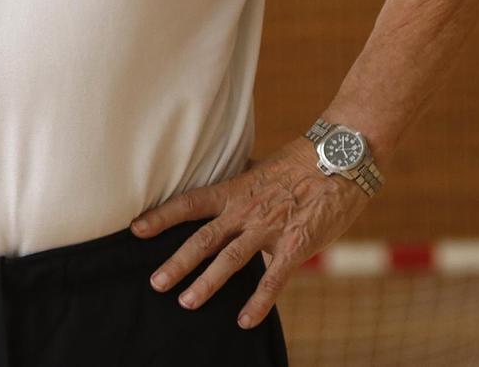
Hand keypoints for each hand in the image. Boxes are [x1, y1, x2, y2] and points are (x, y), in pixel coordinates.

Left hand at [130, 136, 371, 329]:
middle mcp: (247, 210)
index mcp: (237, 190)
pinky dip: (258, 302)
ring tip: (186, 302)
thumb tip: (226, 190)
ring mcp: (270, 228)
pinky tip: (244, 321)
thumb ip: (243, 185)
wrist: (342, 156)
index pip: (191, 203)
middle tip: (156, 283)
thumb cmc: (304, 161)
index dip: (162, 216)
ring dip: (207, 283)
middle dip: (177, 262)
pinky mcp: (295, 245)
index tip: (136, 230)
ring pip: (231, 260)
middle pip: (204, 238)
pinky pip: (273, 279)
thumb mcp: (264, 169)